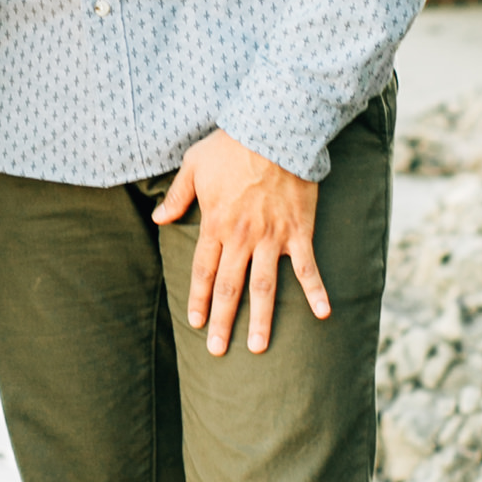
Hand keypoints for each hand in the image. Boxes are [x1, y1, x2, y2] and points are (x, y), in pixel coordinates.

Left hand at [154, 128, 327, 357]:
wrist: (275, 131)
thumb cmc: (232, 145)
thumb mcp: (193, 165)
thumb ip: (177, 196)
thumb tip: (158, 218)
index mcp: (215, 225)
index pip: (203, 271)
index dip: (199, 298)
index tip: (197, 322)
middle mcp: (242, 238)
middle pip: (230, 288)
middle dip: (223, 321)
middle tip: (217, 350)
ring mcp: (272, 238)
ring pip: (264, 287)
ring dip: (262, 320)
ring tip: (257, 347)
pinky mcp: (299, 232)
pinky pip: (308, 268)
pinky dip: (316, 291)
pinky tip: (323, 315)